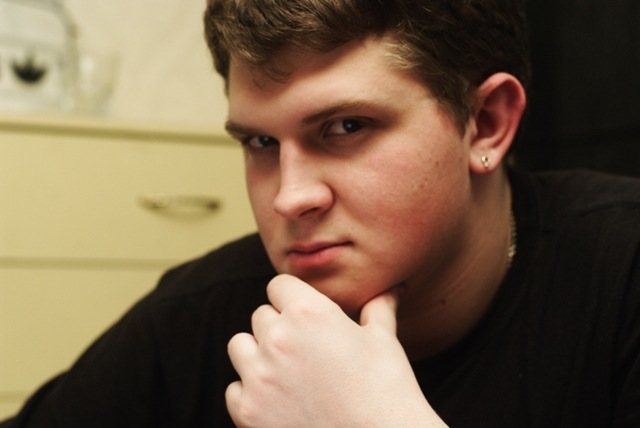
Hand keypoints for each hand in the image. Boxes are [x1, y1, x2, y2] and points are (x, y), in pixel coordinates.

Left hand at [225, 274, 446, 426]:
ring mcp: (259, 376)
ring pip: (239, 346)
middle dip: (279, 326)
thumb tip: (393, 289)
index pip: (279, 285)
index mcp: (308, 313)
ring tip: (288, 371)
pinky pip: (234, 388)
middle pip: (260, 315)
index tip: (305, 315)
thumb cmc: (386, 391)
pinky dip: (252, 392)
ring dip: (258, 354)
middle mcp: (277, 338)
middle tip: (305, 349)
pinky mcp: (247, 411)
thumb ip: (379, 307)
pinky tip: (280, 400)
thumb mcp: (384, 341)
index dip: (293, 298)